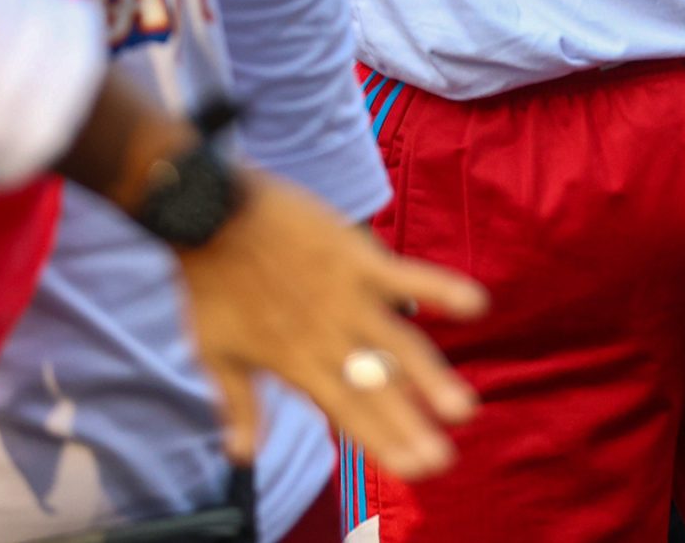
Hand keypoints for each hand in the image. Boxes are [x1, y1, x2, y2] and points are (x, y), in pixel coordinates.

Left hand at [177, 173, 484, 479]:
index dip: (383, 443)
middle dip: (412, 428)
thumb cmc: (209, 284)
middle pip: (378, 391)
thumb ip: (238, 405)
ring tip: (462, 410)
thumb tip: (244, 456)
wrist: (208, 214)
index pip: (348, 414)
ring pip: (398, 346)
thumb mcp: (213, 352)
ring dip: (431, 379)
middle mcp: (327, 337)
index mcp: (296, 363)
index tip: (414, 469)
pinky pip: (406, 275)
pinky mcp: (356, 257)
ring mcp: (346, 297)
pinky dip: (440, 288)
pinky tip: (475, 304)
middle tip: (443, 460)